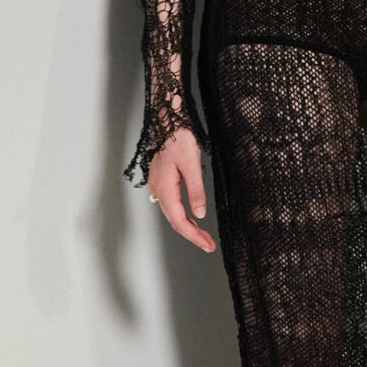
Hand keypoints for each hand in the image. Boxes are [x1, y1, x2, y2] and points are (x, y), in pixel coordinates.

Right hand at [148, 125, 216, 252]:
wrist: (168, 120)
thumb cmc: (179, 138)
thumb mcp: (193, 165)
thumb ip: (196, 191)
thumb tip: (200, 214)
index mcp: (165, 189)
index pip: (179, 221)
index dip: (194, 236)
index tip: (207, 245)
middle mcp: (158, 190)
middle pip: (175, 220)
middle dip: (192, 235)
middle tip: (208, 244)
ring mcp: (158, 185)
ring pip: (172, 213)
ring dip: (187, 226)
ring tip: (203, 235)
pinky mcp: (161, 180)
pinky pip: (171, 204)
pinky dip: (182, 215)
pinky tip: (191, 217)